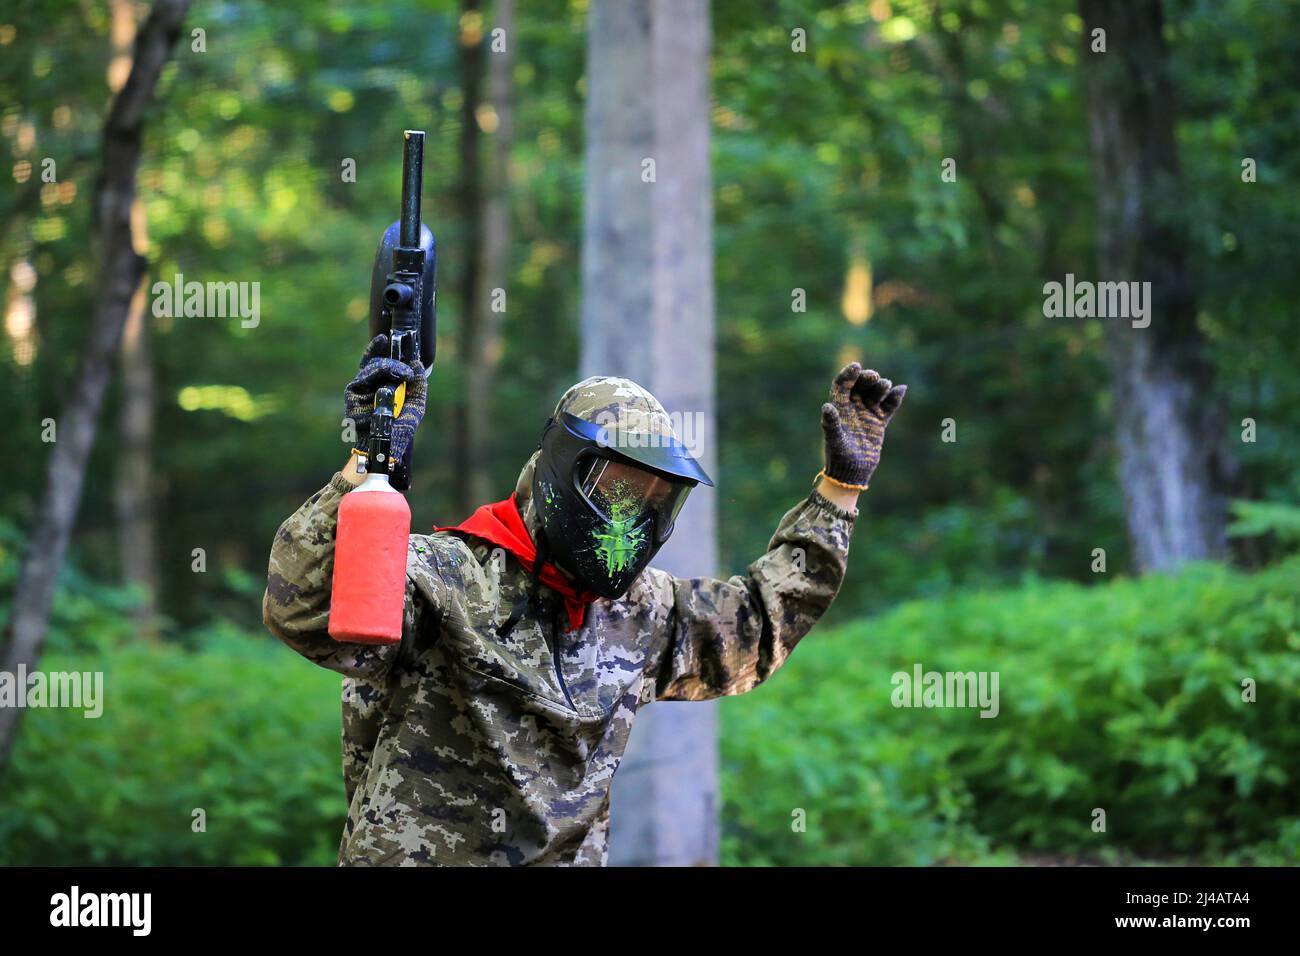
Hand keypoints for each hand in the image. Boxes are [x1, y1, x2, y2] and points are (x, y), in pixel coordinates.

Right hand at [343, 334, 425, 458]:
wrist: (389, 448)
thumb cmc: (400, 428)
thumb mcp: (416, 405)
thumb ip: (418, 385)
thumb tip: (418, 364)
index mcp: (379, 385)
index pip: (374, 362)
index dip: (376, 349)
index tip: (384, 339)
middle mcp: (366, 387)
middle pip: (375, 364)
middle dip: (393, 364)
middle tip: (408, 371)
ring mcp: (357, 394)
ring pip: (368, 372)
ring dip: (387, 369)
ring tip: (403, 375)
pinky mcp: (352, 404)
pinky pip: (361, 387)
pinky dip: (376, 388)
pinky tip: (386, 394)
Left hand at [820, 362, 905, 489]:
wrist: (853, 472)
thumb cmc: (839, 456)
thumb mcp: (834, 440)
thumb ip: (831, 423)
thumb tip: (826, 406)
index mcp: (839, 407)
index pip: (842, 385)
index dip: (848, 374)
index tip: (856, 366)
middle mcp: (852, 407)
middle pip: (860, 386)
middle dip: (867, 378)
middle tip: (874, 377)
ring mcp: (867, 413)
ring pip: (875, 393)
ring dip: (881, 387)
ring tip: (885, 385)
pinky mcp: (879, 421)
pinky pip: (888, 406)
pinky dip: (895, 398)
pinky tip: (901, 390)